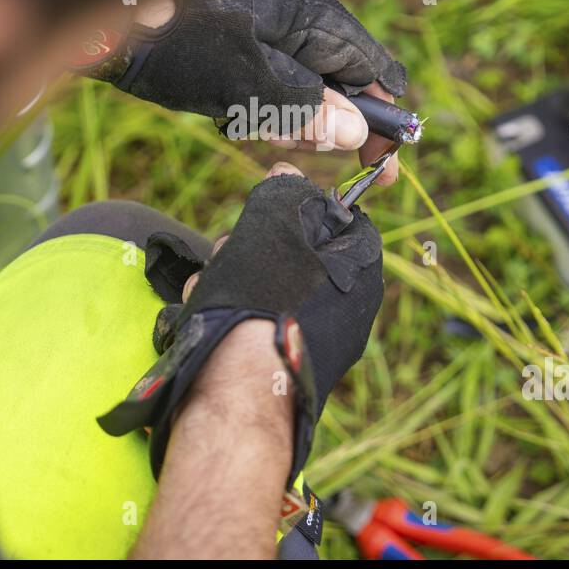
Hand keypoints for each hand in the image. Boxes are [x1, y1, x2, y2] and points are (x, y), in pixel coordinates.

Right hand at [97, 162, 383, 482]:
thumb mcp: (276, 225)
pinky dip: (228, 314)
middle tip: (226, 254)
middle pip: (292, 254)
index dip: (288, 209)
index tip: (258, 212)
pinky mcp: (284, 369)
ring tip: (210, 289)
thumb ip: (285, 194)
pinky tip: (207, 317)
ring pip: (265, 287)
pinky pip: (254, 323)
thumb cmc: (265, 301)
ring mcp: (317, 342)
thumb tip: (288, 170)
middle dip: (248, 247)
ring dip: (228, 278)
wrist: (241, 398)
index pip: (332, 218)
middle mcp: (349, 309)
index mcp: (362, 273)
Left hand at [103, 0, 406, 183]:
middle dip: (327, 124)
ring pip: (307, 85)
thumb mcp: (245, 86)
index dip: (383, 117)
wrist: (106, 17)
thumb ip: (305, 110)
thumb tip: (358, 133)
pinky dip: (261, 107)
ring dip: (288, 119)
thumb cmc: (178, 46)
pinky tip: (230, 115)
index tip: (386, 164)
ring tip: (246, 125)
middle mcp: (301, 8)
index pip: (372, 67)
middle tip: (301, 153)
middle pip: (343, 80)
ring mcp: (272, 19)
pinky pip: (275, 80)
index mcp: (313, 10)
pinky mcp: (244, 35)